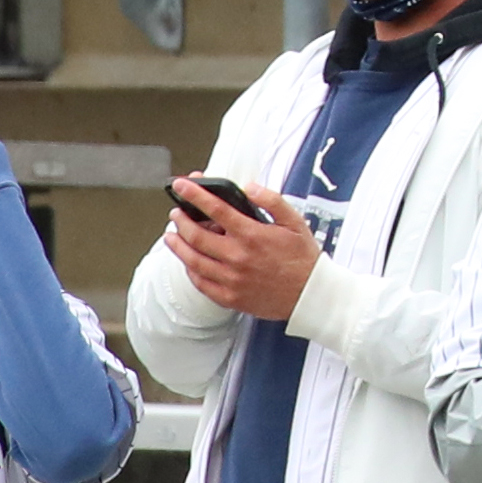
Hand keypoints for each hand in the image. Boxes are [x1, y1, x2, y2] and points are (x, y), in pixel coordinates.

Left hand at [162, 179, 323, 321]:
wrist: (310, 295)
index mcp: (252, 235)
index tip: (182, 185)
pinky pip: (201, 283)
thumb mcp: (294, 221)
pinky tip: (188, 262)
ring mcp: (232, 279)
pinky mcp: (230, 297)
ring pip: (193, 260)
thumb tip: (249, 187)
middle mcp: (238, 257)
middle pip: (197, 235)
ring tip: (171, 235)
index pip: (216, 209)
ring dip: (178, 245)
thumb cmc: (303, 258)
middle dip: (181, 219)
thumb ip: (271, 200)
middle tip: (176, 212)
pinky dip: (190, 270)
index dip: (195, 194)